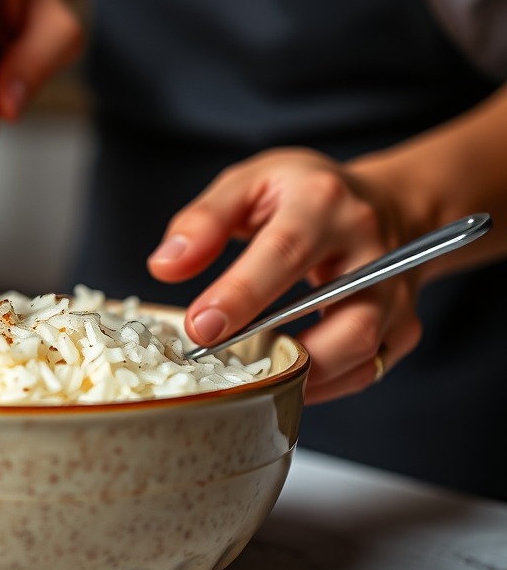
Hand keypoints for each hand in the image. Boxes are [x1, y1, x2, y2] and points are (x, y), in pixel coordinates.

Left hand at [147, 148, 424, 403]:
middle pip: (342, 316)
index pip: (285, 252)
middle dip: (281, 350)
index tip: (200, 327)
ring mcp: (395, 293)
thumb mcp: (249, 183)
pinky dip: (321, 386)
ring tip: (249, 373)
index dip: (241, 294)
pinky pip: (366, 371)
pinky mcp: (405, 327)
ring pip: (361, 352)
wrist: (384, 202)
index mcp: (323, 204)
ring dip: (301, 375)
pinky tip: (281, 379)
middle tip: (222, 362)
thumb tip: (165, 266)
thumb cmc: (305, 194)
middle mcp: (372, 249)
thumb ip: (204, 221)